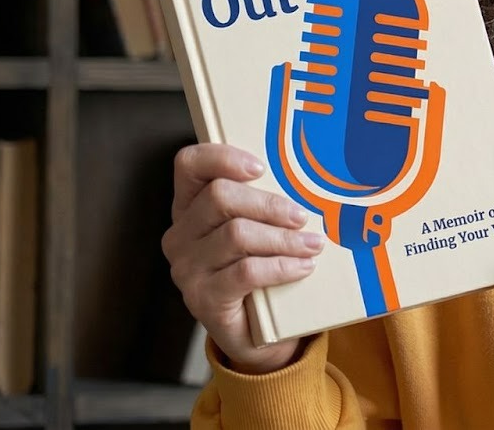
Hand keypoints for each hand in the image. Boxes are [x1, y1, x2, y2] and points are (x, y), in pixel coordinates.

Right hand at [162, 143, 322, 373]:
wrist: (259, 335)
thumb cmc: (262, 271)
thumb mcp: (260, 230)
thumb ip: (265, 203)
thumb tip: (308, 177)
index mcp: (190, 207)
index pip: (189, 164)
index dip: (223, 157)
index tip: (262, 168)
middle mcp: (180, 235)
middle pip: (220, 197)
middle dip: (269, 205)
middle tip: (302, 217)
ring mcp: (187, 269)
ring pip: (236, 234)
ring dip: (283, 239)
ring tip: (312, 245)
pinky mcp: (202, 299)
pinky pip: (245, 272)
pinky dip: (281, 266)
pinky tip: (303, 267)